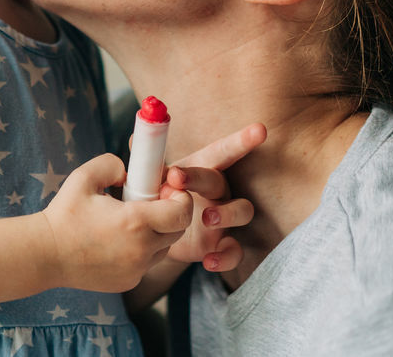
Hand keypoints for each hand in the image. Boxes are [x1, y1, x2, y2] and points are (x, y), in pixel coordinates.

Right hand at [40, 152, 193, 292]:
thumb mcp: (84, 176)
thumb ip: (112, 163)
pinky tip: (119, 239)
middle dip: (171, 213)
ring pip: (163, 248)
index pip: (182, 212)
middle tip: (152, 200)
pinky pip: (147, 263)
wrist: (44, 255)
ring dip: (158, 232)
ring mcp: (136, 270)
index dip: (181, 198)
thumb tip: (129, 172)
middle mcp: (141, 250)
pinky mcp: (128, 282)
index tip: (167, 188)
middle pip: (177, 230)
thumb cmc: (63, 214)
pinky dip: (142, 250)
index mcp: (135, 223)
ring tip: (132, 220)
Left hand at [160, 122, 265, 271]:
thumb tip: (134, 138)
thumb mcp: (154, 182)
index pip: (220, 152)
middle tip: (177, 177)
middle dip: (201, 178)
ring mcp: (224, 218)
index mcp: (202, 170)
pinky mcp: (222, 244)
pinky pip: (234, 251)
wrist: (161, 237)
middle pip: (219, 180)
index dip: (241, 141)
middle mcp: (219, 191)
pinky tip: (208, 261)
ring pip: (242, 210)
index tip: (259, 130)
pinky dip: (224, 257)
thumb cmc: (163, 198)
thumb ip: (148, 164)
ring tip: (206, 218)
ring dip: (227, 213)